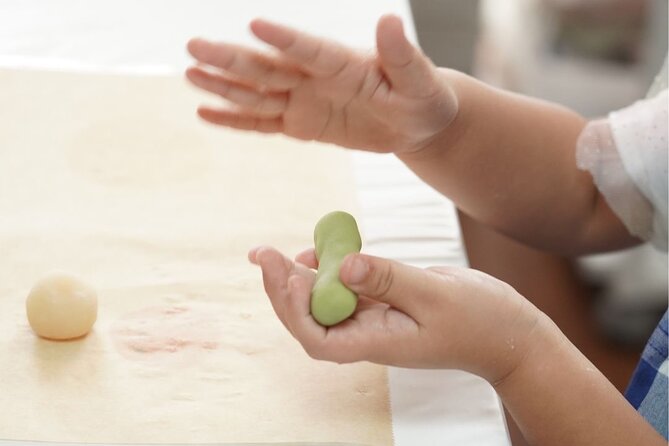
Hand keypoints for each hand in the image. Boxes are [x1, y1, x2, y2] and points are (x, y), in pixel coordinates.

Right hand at [186, 15, 457, 153]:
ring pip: (258, 93)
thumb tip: (389, 20)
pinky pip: (263, 123)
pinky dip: (236, 120)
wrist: (415, 122)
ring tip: (189, 73)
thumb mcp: (420, 80)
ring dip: (224, 84)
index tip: (255, 26)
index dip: (285, 40)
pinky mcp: (300, 124)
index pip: (310, 49)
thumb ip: (403, 55)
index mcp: (343, 63)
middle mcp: (315, 77)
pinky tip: (206, 111)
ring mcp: (304, 100)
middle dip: (232, 59)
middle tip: (193, 46)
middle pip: (268, 68)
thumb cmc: (423, 97)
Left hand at [248, 246, 541, 383]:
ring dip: (302, 277)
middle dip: (282, 288)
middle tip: (263, 252)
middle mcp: (368, 334)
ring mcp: (374, 319)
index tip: (282, 270)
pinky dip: (332, 268)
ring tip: (284, 250)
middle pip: (310, 318)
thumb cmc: (480, 322)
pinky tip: (327, 249)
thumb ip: (390, 279)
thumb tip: (343, 264)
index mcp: (376, 342)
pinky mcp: (384, 302)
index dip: (291, 307)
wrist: (507, 334)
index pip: (316, 337)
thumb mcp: (436, 296)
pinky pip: (347, 287)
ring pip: (325, 302)